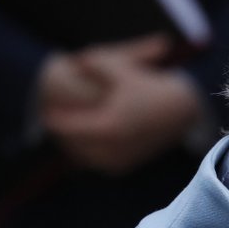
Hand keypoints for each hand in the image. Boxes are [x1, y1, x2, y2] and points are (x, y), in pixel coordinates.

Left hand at [42, 34, 203, 175]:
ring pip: (85, 157)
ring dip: (74, 146)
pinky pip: (97, 162)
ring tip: (65, 133)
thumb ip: (96, 62)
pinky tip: (83, 142)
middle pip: (74, 145)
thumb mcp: (122, 69)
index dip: (57, 120)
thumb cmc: (150, 86)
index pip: (70, 128)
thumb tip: (76, 60)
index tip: (46, 113)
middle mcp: (112, 148)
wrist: (182, 111)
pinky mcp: (125, 166)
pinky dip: (89, 153)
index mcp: (108, 126)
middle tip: (52, 122)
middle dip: (63, 135)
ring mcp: (119, 161)